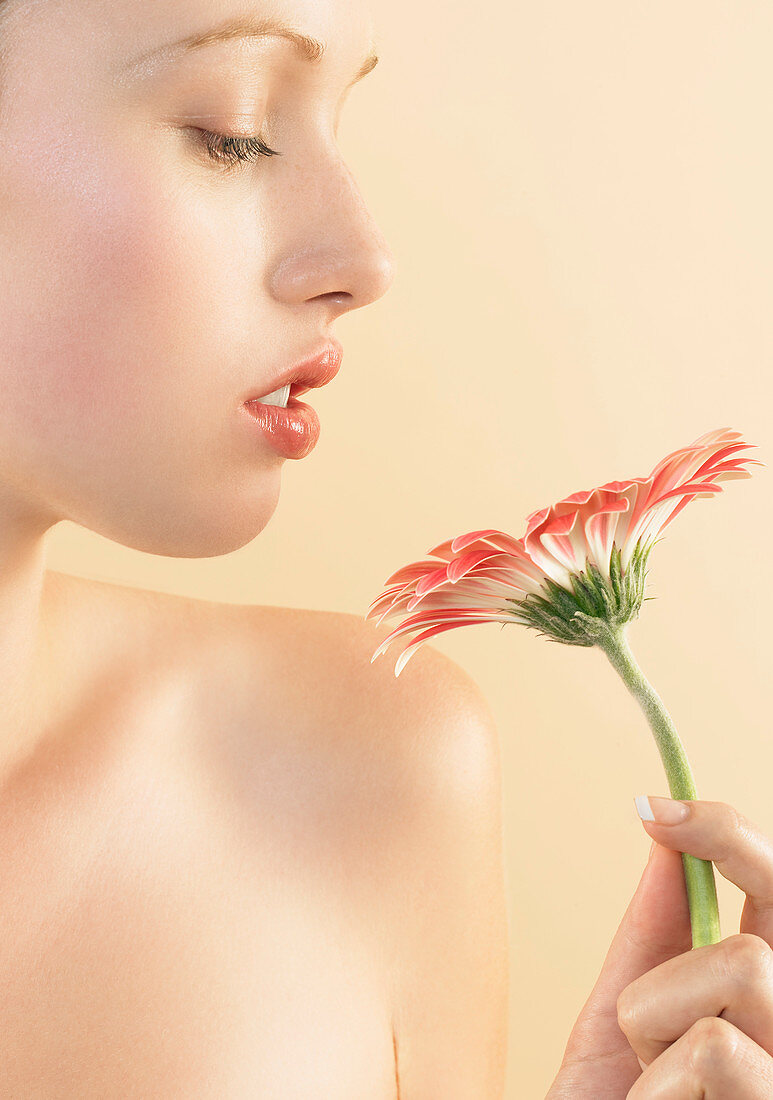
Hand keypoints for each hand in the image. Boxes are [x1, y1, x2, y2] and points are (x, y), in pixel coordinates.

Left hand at [546, 798, 772, 1097]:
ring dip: (659, 1013)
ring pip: (744, 965)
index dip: (730, 833)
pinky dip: (658, 1081)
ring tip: (649, 1081)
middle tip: (656, 821)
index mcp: (766, 999)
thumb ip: (657, 931)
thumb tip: (662, 839)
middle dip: (721, 850)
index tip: (654, 804)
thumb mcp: (626, 1016)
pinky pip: (715, 1048)